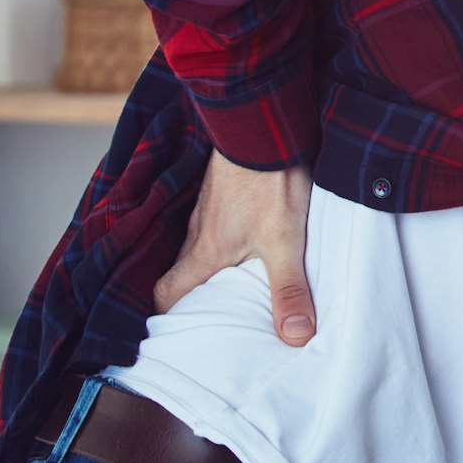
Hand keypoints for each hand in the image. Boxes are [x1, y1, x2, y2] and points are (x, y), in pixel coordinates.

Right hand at [154, 147, 315, 344]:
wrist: (262, 125)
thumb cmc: (269, 182)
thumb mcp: (285, 242)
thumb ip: (289, 289)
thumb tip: (296, 337)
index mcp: (204, 251)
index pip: (166, 291)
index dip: (166, 314)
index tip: (177, 332)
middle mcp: (197, 231)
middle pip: (181, 271)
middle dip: (190, 295)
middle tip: (210, 316)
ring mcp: (207, 208)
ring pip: (196, 246)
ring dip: (208, 266)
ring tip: (231, 286)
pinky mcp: (221, 190)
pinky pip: (211, 223)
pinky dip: (221, 239)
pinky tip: (245, 241)